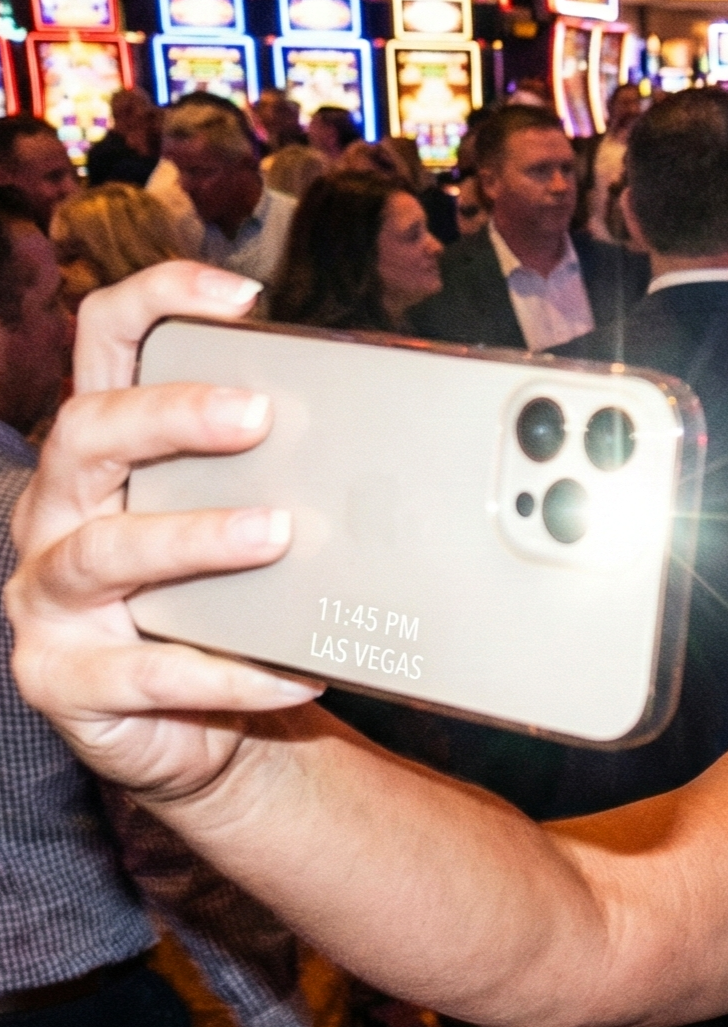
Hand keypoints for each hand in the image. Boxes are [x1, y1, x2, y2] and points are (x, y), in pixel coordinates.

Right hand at [5, 263, 320, 803]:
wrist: (193, 732)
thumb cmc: (222, 614)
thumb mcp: (241, 535)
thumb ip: (275, 480)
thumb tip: (382, 444)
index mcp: (99, 460)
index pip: (104, 348)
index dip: (157, 302)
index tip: (239, 294)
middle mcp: (58, 515)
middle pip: (87, 435)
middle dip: (171, 417)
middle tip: (257, 416)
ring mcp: (48, 598)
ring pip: (106, 551)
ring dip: (196, 538)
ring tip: (277, 534)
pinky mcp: (64, 678)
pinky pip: (149, 671)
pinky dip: (228, 670)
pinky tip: (295, 671)